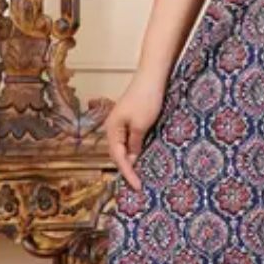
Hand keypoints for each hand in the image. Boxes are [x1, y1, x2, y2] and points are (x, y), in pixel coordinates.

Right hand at [104, 73, 166, 191]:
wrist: (152, 77)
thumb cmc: (146, 99)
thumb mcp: (141, 126)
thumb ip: (135, 144)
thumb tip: (132, 159)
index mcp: (112, 129)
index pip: (118, 157)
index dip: (128, 173)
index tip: (137, 186)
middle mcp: (113, 127)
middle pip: (118, 154)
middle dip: (127, 169)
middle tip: (138, 186)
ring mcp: (121, 122)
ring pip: (124, 147)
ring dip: (132, 160)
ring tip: (140, 176)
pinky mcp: (130, 119)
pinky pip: (130, 140)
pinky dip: (136, 150)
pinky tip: (142, 157)